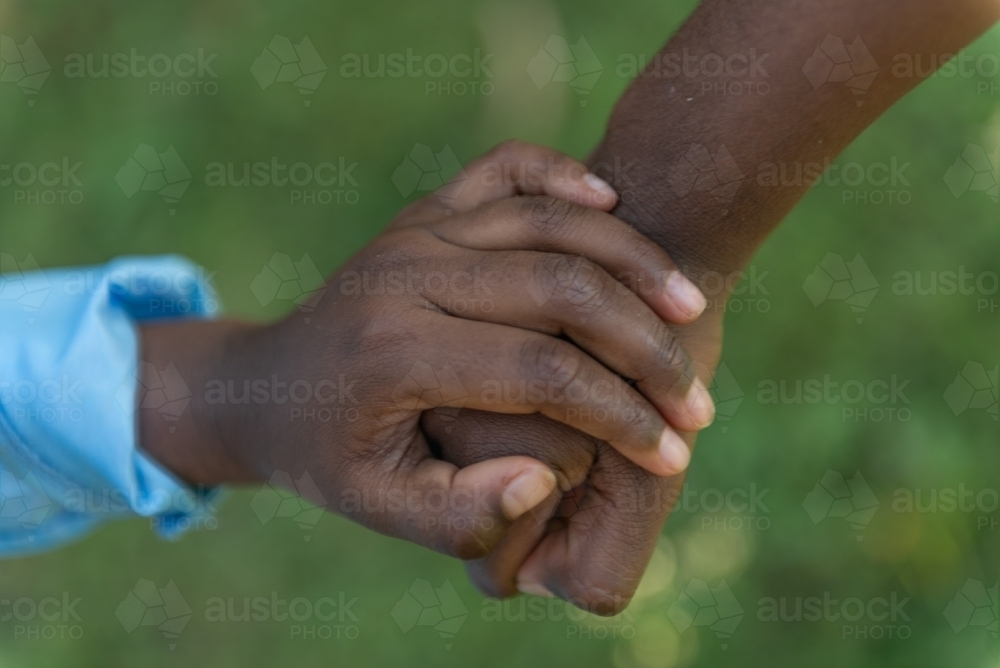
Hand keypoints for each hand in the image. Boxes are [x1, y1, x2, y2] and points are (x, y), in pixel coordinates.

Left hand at [139, 141, 714, 560]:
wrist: (270, 385)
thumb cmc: (330, 456)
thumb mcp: (378, 509)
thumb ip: (459, 516)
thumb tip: (545, 481)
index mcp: (394, 353)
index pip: (540, 371)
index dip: (620, 415)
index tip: (673, 452)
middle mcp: (405, 275)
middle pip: (561, 287)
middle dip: (645, 345)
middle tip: (695, 395)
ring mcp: (416, 231)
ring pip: (550, 221)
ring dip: (632, 260)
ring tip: (689, 307)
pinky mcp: (426, 209)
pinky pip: (507, 168)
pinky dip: (565, 175)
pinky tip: (613, 201)